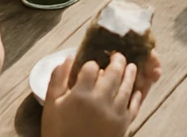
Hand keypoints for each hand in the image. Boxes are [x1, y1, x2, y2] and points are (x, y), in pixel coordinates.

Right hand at [42, 51, 159, 136]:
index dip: (91, 64)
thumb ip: (57, 79)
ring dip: (130, 73)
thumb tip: (68, 58)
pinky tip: (135, 91)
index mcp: (81, 94)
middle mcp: (100, 100)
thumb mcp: (50, 105)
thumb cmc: (58, 132)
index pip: (92, 67)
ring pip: (127, 86)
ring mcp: (114, 112)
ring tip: (131, 67)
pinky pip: (134, 106)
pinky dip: (136, 96)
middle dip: (117, 61)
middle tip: (118, 56)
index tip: (90, 67)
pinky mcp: (123, 125)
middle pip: (114, 72)